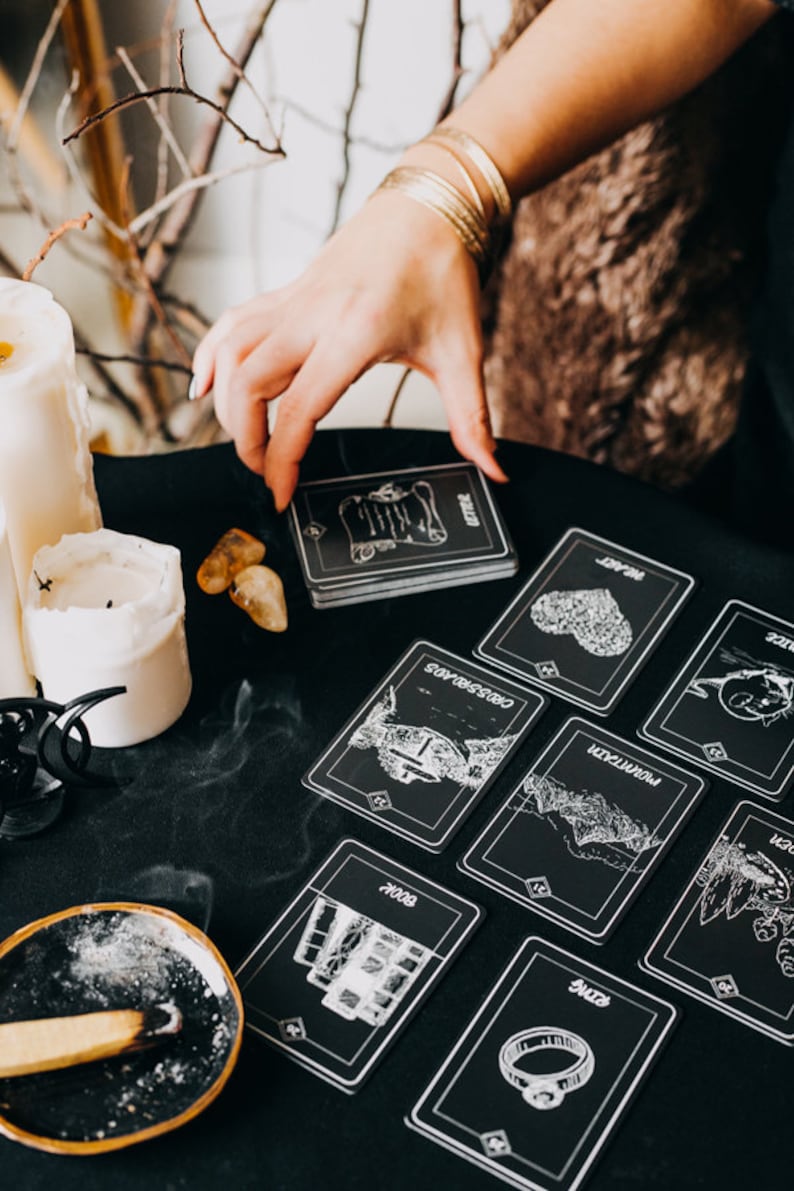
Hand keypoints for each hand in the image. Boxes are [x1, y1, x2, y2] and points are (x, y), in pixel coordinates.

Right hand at [191, 187, 506, 510]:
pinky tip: (206, 387)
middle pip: (247, 382)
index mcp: (355, 334)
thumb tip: (493, 471)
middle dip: (243, 438)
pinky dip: (210, 357)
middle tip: (264, 471)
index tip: (282, 495)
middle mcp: (312, 315)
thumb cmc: (443, 273)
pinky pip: (231, 326)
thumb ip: (473, 419)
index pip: (300, 408)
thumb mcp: (463, 352)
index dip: (283, 459)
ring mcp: (292, 301)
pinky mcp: (284, 293)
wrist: (428, 205)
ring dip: (224, 401)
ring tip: (242, 438)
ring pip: (229, 352)